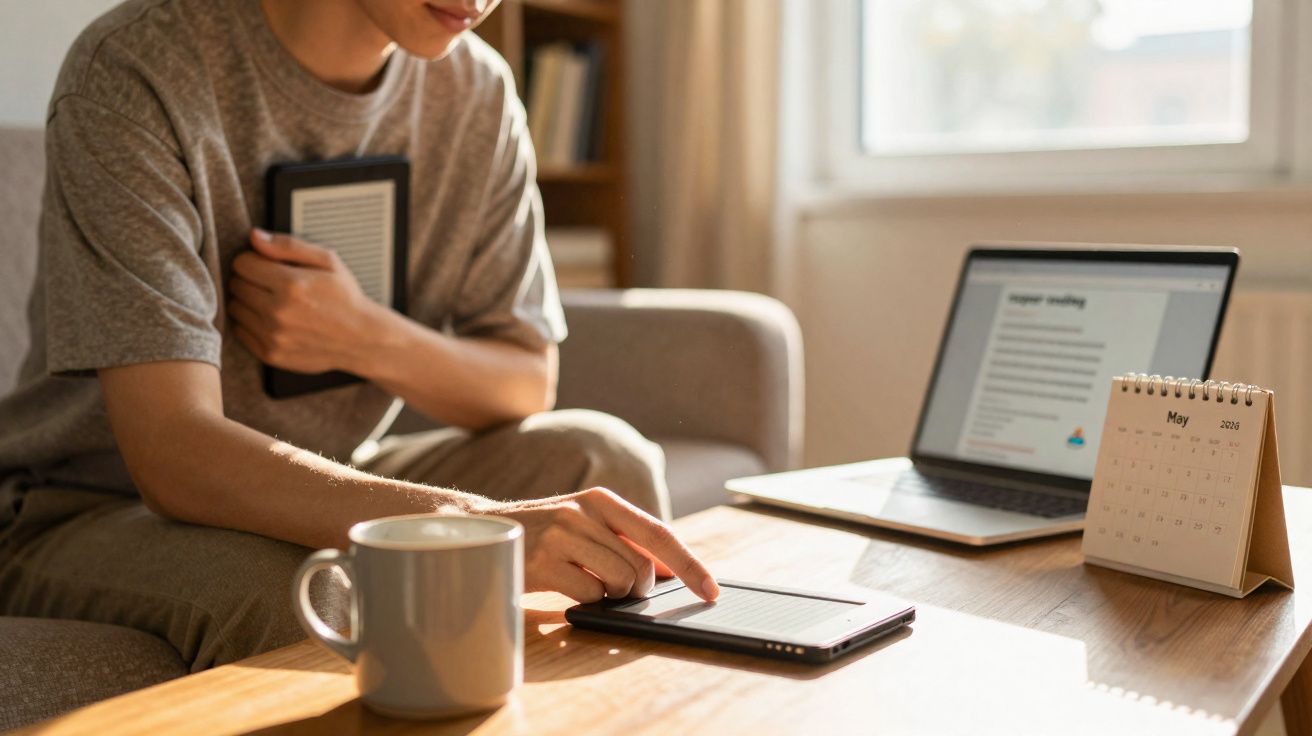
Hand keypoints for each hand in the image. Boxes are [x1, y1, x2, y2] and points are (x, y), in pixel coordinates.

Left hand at [228, 229, 384, 373]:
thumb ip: (288, 246)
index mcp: (292, 285)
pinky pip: (239, 331)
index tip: (267, 265)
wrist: (361, 339)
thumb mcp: (328, 261)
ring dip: (247, 301)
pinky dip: (249, 323)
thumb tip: (254, 236)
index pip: (242, 263)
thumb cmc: (345, 297)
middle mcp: (279, 312)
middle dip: (250, 279)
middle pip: (236, 285)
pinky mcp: (270, 354)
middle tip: (271, 283)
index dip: (254, 260)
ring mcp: (273, 336)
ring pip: (234, 307)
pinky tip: (270, 319)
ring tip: (271, 301)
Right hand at [488, 487, 720, 602]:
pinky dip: (585, 602)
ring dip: (612, 596)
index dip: (690, 565)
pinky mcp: (542, 561)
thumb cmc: (543, 536)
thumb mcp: (585, 526)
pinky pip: (589, 595)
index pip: (659, 534)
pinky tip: (564, 589)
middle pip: (642, 566)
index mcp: (602, 501)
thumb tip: (670, 572)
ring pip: (620, 581)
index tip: (711, 591)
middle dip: (638, 589)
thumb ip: (624, 541)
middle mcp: (584, 512)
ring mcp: (561, 535)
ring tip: (586, 585)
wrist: (480, 532)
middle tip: (615, 589)